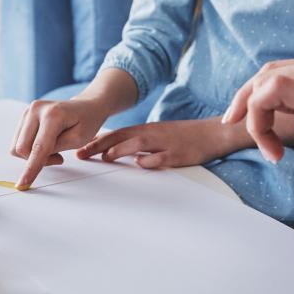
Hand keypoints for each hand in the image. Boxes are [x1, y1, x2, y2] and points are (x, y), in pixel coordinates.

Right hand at [11, 98, 108, 188]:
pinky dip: (31, 148)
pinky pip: (19, 141)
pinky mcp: (25, 117)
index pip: (38, 147)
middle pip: (22, 148)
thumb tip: (35, 158)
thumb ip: (56, 148)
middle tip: (59, 158)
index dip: (31, 167)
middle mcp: (36, 109)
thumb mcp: (79, 139)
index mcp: (53, 114)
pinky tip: (47, 144)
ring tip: (55, 150)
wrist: (86, 106)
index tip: (23, 183)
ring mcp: (28, 111)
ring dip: (34, 155)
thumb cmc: (87, 122)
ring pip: (18, 146)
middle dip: (37, 160)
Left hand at [76, 118, 241, 168]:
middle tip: (82, 154)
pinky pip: (162, 157)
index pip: (117, 133)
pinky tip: (141, 164)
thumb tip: (115, 150)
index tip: (80, 148)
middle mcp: (153, 134)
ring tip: (105, 157)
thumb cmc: (184, 137)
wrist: (213, 133)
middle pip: (122, 136)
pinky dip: (150, 160)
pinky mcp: (178, 154)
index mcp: (147, 130)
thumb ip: (138, 142)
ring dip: (120, 149)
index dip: (98, 140)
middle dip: (100, 145)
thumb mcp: (158, 135)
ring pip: (139, 143)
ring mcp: (165, 143)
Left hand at [222, 55, 293, 204]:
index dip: (252, 94)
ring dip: (254, 118)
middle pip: (266, 72)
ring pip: (264, 82)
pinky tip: (276, 149)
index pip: (279, 70)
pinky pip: (270, 92)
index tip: (242, 122)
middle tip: (236, 128)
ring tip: (272, 150)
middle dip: (243, 102)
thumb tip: (273, 110)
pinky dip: (259, 120)